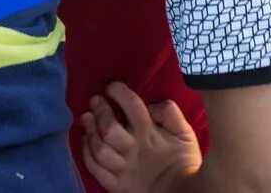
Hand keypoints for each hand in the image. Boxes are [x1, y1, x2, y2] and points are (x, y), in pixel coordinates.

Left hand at [80, 82, 201, 192]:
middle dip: (99, 110)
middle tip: (95, 100)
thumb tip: (151, 105)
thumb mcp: (186, 134)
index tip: (111, 86)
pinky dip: (86, 154)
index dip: (119, 93)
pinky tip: (85, 142)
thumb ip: (170, 113)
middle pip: (109, 129)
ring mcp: (123, 170)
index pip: (133, 107)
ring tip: (86, 118)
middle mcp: (133, 151)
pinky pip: (95, 169)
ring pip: (99, 149)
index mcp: (150, 135)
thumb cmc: (183, 162)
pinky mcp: (115, 186)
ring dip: (90, 131)